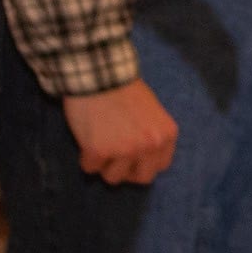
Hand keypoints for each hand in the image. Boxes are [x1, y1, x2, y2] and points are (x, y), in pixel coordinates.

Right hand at [64, 78, 178, 185]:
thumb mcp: (151, 111)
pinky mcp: (99, 151)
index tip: (131, 156)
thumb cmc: (123, 88)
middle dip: (126, 170)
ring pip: (113, 178)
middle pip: (141, 178)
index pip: (160, 167)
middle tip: (113, 156)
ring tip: (99, 141)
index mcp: (166, 135)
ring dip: (104, 164)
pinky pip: (90, 168)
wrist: (99, 73)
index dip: (143, 163)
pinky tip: (87, 137)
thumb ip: (151, 135)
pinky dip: (85, 157)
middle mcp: (150, 146)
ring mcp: (125, 150)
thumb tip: (143, 159)